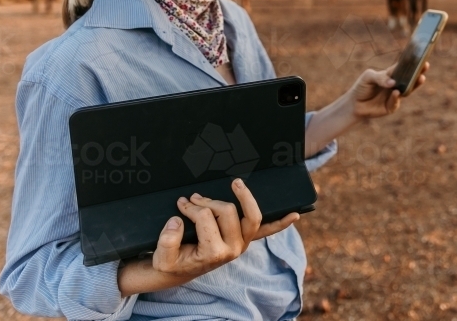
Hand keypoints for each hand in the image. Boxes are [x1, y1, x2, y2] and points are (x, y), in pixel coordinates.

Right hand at [152, 178, 298, 281]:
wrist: (176, 272)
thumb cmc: (169, 262)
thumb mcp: (161, 257)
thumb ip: (167, 240)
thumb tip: (177, 220)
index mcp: (214, 253)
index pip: (206, 217)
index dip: (191, 207)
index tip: (180, 204)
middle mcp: (233, 249)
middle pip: (227, 211)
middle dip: (208, 201)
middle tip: (193, 198)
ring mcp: (242, 243)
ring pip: (251, 215)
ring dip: (246, 197)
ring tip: (235, 183)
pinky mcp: (245, 239)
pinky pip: (267, 230)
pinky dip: (281, 223)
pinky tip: (295, 214)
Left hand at [349, 62, 429, 119]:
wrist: (354, 104)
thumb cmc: (361, 87)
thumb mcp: (368, 77)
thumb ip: (380, 78)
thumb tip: (393, 83)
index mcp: (390, 75)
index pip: (403, 67)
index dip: (411, 63)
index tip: (421, 57)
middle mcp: (395, 85)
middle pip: (409, 78)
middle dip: (418, 72)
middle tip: (425, 66)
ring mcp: (394, 96)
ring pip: (407, 90)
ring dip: (414, 84)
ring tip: (420, 78)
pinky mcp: (391, 107)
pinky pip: (396, 102)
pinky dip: (396, 97)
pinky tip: (396, 92)